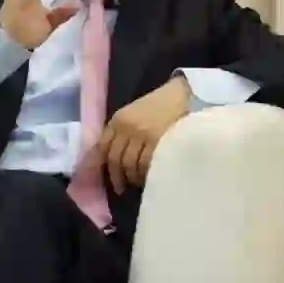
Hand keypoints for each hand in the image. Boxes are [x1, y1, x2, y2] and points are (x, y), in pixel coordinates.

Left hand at [97, 75, 190, 193]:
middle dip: (116, 176)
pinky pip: (146, 164)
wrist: (183, 95)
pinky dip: (145, 174)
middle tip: (121, 187)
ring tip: (137, 182)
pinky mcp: (158, 141)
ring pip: (130, 164)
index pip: (102, 147)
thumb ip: (121, 131)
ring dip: (132, 177)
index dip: (100, 165)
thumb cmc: (159, 105)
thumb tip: (111, 158)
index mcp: (118, 119)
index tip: (104, 177)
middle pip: (115, 158)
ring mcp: (142, 134)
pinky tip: (149, 177)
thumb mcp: (133, 113)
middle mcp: (127, 127)